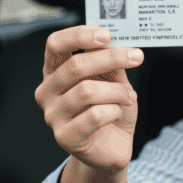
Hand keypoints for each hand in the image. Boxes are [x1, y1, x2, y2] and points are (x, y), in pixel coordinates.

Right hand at [34, 25, 142, 172]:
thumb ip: (111, 64)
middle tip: (136, 57)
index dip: (79, 36)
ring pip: (87, 91)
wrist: (114, 147)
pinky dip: (115, 111)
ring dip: (117, 91)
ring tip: (128, 97)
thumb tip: (114, 43)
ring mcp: (53, 115)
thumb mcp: (114, 81)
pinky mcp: (64, 137)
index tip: (107, 35)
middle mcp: (47, 92)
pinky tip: (117, 114)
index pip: (56, 45)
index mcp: (55, 72)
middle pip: (75, 66)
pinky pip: (95, 115)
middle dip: (111, 58)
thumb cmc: (111, 110)